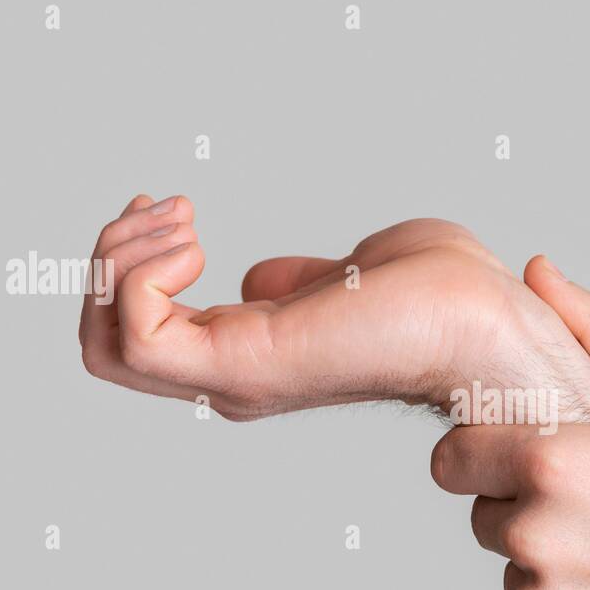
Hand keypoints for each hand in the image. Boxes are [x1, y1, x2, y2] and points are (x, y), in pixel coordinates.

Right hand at [79, 195, 589, 421]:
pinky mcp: (243, 363)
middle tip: (168, 210)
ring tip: (182, 221)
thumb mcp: (347, 275)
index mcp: (251, 357)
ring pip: (102, 343)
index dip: (129, 266)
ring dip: (118, 259)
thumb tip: (259, 281)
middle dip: (109, 259)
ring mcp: (233, 376)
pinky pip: (134, 333)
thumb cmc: (442, 296)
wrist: (488, 320)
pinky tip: (195, 240)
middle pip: (101, 348)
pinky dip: (139, 273)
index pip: (137, 338)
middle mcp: (232, 379)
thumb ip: (295, 285)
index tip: (171, 212)